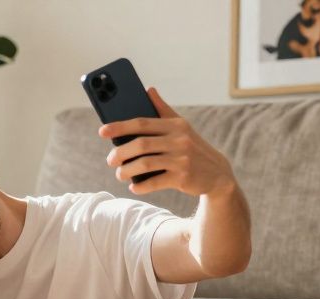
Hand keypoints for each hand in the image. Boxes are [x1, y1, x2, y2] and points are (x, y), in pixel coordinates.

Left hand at [99, 87, 237, 197]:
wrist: (217, 174)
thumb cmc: (192, 148)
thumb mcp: (181, 127)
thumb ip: (162, 109)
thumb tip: (148, 89)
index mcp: (175, 125)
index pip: (142, 123)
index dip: (120, 126)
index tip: (102, 131)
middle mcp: (179, 140)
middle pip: (140, 144)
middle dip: (120, 153)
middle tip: (110, 160)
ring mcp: (181, 159)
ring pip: (144, 164)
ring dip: (127, 171)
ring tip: (120, 174)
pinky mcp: (183, 178)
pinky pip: (154, 182)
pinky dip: (140, 186)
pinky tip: (134, 186)